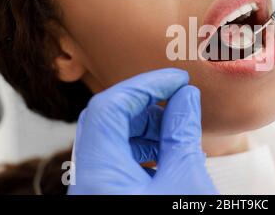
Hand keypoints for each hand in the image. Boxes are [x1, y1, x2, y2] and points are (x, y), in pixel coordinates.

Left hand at [68, 68, 217, 194]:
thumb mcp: (186, 180)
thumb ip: (182, 133)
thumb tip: (186, 96)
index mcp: (99, 173)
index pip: (109, 106)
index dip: (145, 85)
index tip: (176, 80)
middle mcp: (88, 179)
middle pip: (108, 119)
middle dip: (146, 103)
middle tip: (178, 98)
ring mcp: (96, 187)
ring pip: (113, 139)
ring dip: (147, 125)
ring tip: (178, 127)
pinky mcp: (108, 194)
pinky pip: (118, 159)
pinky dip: (144, 147)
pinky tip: (169, 152)